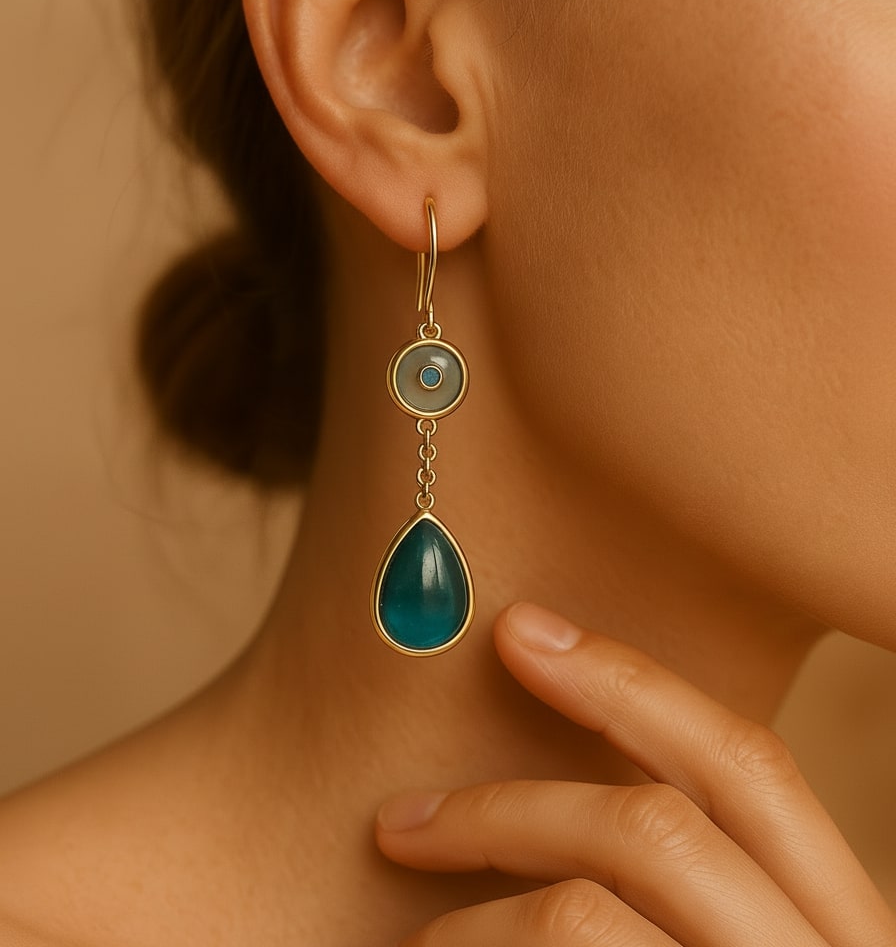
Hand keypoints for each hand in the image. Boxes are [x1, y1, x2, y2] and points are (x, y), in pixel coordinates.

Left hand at [375, 603, 895, 945]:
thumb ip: (677, 884)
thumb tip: (544, 791)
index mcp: (842, 932)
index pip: (748, 764)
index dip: (630, 680)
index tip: (520, 630)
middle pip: (656, 827)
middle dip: (510, 804)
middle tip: (399, 819)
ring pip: (585, 918)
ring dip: (475, 926)